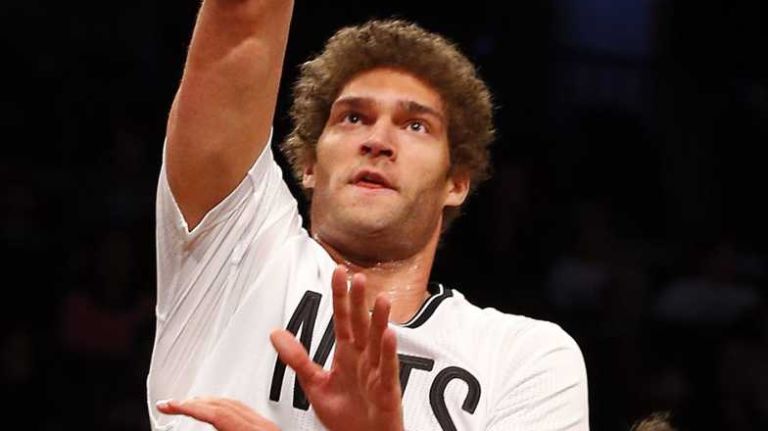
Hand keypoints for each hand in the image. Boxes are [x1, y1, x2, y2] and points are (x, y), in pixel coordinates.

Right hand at [156, 397, 279, 430]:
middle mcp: (264, 427)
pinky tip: (217, 416)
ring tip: (191, 406)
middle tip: (173, 404)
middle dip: (195, 401)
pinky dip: (224, 410)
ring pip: (235, 405)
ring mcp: (269, 427)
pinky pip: (244, 413)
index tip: (169, 405)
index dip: (188, 407)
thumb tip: (205, 426)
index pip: (216, 413)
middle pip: (224, 404)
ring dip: (210, 403)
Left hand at [270, 265, 403, 430]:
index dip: (340, 296)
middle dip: (359, 301)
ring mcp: (376, 372)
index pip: (342, 319)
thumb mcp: (315, 384)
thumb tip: (277, 335)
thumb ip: (297, 358)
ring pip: (378, 341)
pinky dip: (388, 352)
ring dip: (379, 320)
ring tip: (381, 300)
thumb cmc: (347, 416)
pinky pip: (388, 369)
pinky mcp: (386, 390)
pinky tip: (388, 335)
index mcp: (347, 354)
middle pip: (360, 324)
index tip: (339, 273)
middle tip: (358, 278)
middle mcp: (363, 358)